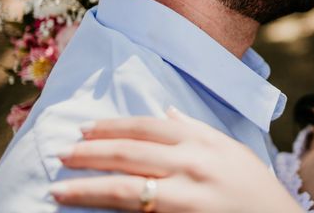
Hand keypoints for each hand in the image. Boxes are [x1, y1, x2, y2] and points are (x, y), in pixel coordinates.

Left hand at [51, 108, 304, 212]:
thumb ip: (196, 130)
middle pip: (129, 153)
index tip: (85, 130)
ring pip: (125, 187)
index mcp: (202, 141)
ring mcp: (186, 195)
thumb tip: (166, 112)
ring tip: (59, 186)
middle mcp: (192, 163)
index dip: (112, 127)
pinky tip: (90, 211)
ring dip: (87, 186)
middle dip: (90, 153)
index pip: (146, 127)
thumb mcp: (230, 150)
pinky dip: (111, 211)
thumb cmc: (254, 187)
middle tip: (61, 154)